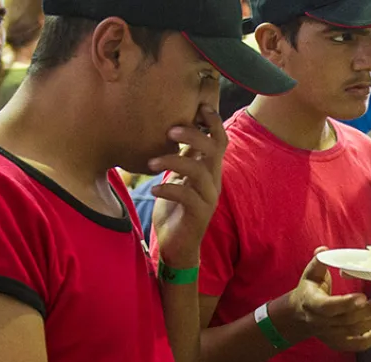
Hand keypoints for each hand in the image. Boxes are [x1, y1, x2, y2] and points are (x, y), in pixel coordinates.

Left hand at [150, 105, 227, 268]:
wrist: (176, 246)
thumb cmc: (174, 209)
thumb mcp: (177, 178)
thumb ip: (180, 158)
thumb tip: (170, 129)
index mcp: (209, 170)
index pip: (219, 140)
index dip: (213, 121)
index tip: (199, 105)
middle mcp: (213, 181)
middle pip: (214, 149)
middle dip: (194, 135)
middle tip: (170, 130)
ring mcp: (208, 198)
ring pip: (199, 170)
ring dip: (174, 160)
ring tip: (151, 162)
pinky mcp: (199, 214)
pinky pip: (187, 195)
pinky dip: (168, 189)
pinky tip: (152, 190)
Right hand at [282, 249, 370, 351]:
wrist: (299, 316)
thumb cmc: (309, 290)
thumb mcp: (310, 274)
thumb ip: (319, 262)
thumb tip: (324, 250)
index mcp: (312, 304)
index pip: (329, 307)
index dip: (346, 303)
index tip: (363, 295)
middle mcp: (321, 323)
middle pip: (347, 320)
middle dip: (369, 311)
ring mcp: (330, 335)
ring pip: (355, 332)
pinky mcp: (338, 343)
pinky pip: (358, 345)